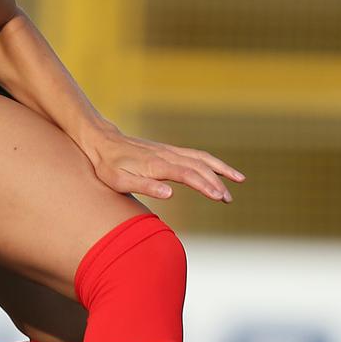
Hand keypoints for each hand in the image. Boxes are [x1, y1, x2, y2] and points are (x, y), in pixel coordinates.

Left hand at [83, 125, 244, 202]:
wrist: (101, 141)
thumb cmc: (108, 166)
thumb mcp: (119, 181)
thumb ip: (145, 187)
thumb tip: (171, 193)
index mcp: (156, 164)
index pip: (187, 175)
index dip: (204, 185)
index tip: (219, 197)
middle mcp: (166, 155)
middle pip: (198, 166)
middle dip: (216, 182)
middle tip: (228, 199)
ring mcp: (169, 151)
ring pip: (201, 158)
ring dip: (220, 169)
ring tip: (239, 181)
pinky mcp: (169, 151)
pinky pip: (195, 155)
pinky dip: (212, 161)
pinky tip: (221, 170)